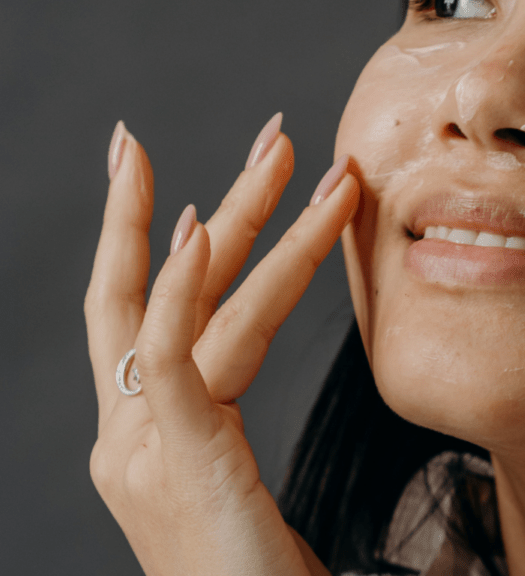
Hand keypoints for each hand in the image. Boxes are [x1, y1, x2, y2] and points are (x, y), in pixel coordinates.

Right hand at [85, 116, 355, 575]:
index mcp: (144, 435)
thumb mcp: (229, 491)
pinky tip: (198, 231)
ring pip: (186, 307)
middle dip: (204, 206)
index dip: (148, 245)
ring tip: (285, 154)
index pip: (140, 318)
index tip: (179, 191)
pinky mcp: (171, 460)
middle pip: (155, 292)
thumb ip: (220, 430)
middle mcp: (128, 432)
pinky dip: (178, 289)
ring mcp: (139, 445)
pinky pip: (169, 357)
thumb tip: (243, 364)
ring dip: (239, 219)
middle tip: (265, 138)